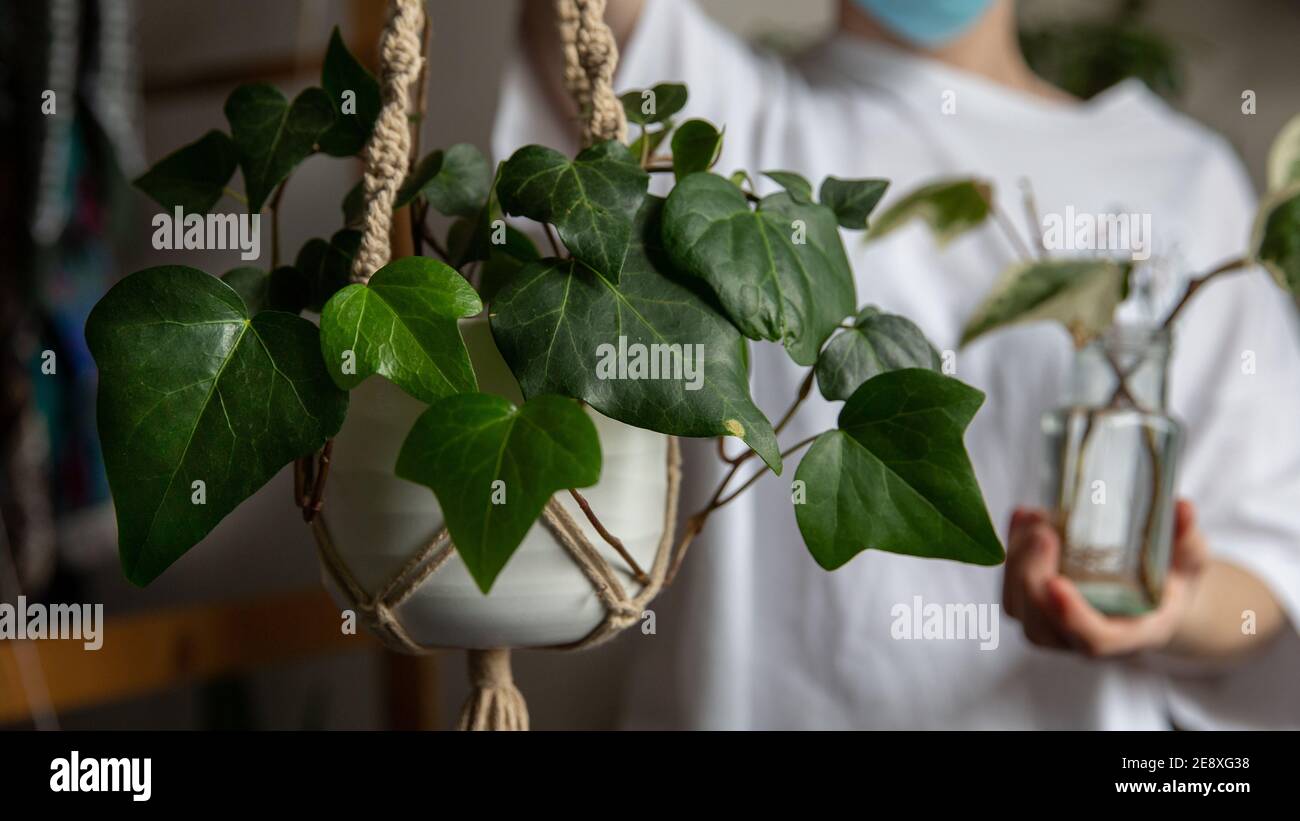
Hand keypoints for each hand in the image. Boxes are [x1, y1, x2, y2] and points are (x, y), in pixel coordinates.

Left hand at [1002, 500, 1208, 656]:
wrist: (1149, 595)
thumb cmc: (1170, 580)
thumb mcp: (1189, 561)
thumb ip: (1186, 540)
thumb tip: (1182, 508)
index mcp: (1133, 634)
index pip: (1095, 640)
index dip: (1072, 617)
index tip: (1056, 583)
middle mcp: (1087, 639)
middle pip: (1042, 627)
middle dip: (1034, 579)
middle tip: (1043, 533)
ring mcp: (1056, 627)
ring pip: (1018, 608)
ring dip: (1017, 563)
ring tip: (1034, 519)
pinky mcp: (1035, 607)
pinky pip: (1010, 587)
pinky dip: (1011, 549)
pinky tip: (1023, 515)